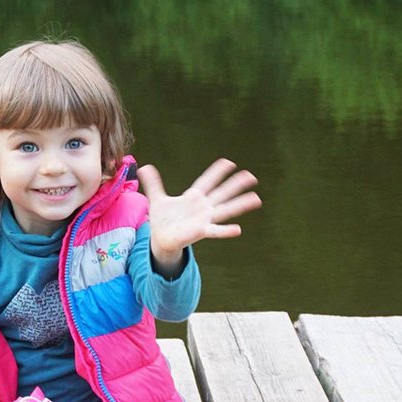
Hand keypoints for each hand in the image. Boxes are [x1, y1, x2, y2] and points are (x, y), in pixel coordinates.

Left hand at [137, 158, 261, 267]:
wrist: (161, 239)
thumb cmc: (163, 219)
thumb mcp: (157, 198)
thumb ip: (154, 183)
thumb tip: (144, 167)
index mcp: (193, 197)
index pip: (207, 181)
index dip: (216, 172)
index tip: (229, 162)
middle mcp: (202, 207)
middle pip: (222, 193)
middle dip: (235, 185)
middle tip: (251, 176)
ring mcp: (204, 219)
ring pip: (225, 210)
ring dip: (240, 204)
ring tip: (256, 199)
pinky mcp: (200, 232)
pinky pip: (215, 231)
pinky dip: (226, 231)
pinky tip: (238, 229)